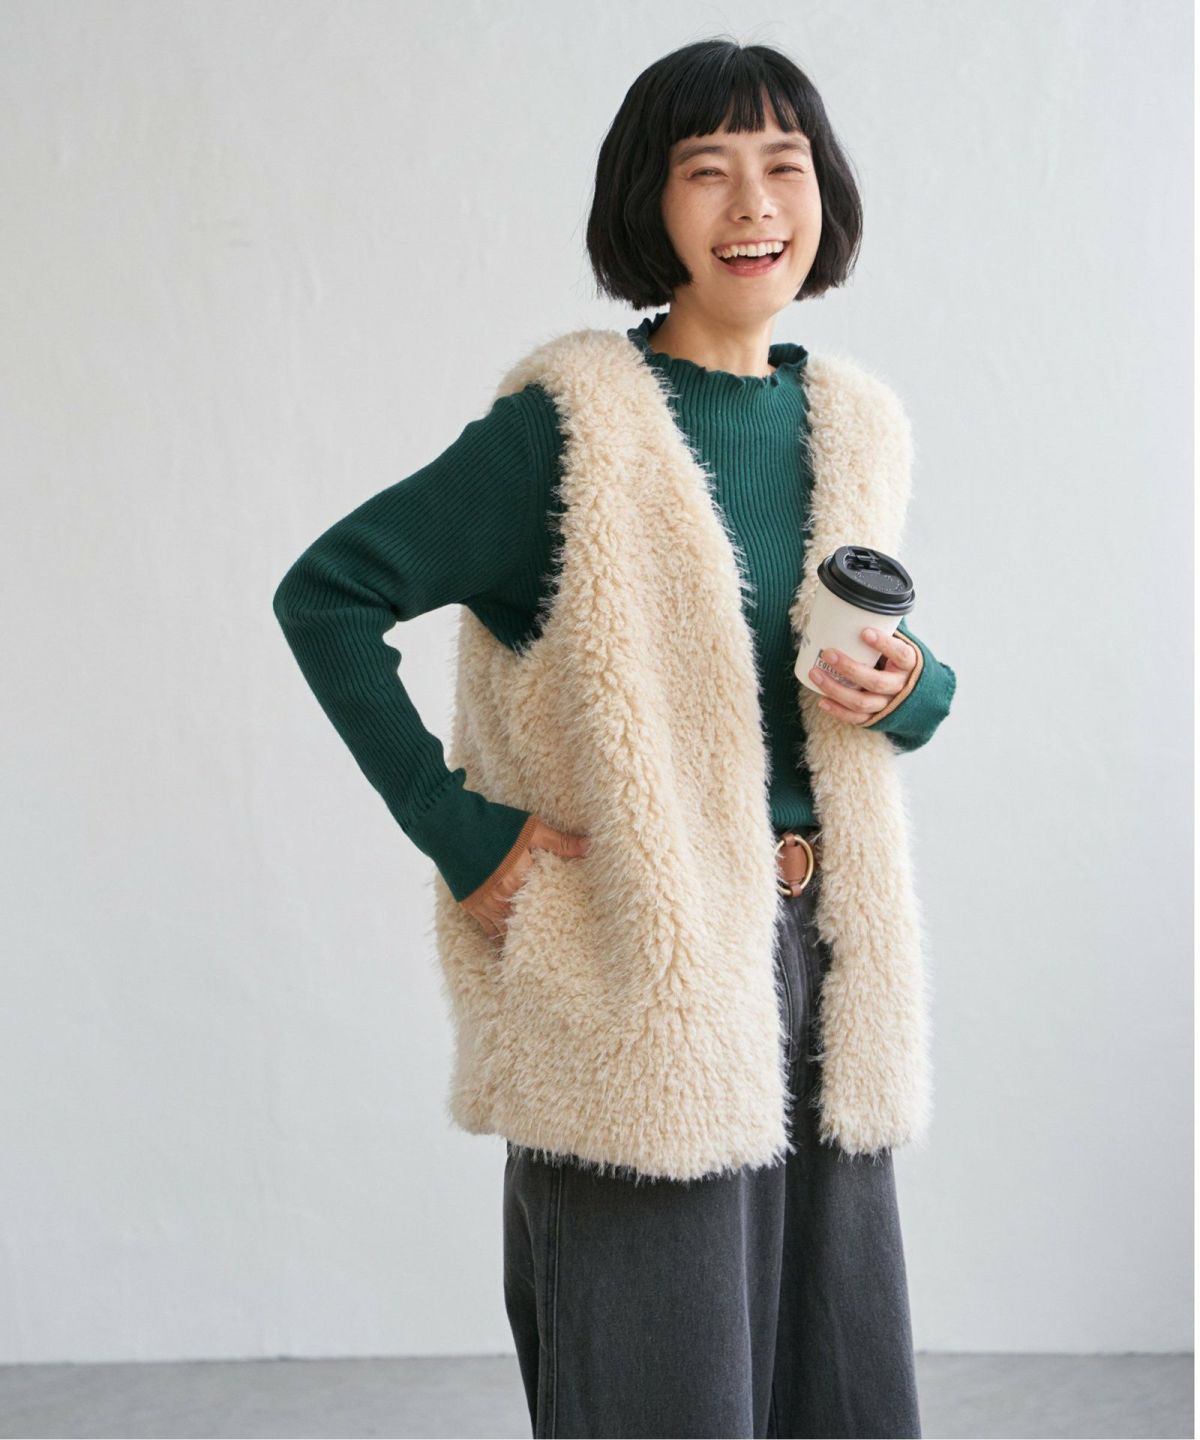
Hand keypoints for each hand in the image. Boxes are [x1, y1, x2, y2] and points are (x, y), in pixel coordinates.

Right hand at [459, 815, 591, 945]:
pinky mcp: (471, 905)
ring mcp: (487, 903)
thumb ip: (559, 842)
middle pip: (525, 923)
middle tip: (553, 952)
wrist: (451, 827)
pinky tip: (503, 947)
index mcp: (523, 879)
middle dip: (537, 934)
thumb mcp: (531, 829)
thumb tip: (589, 846)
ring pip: (505, 931)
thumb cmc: (494, 825)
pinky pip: (487, 930)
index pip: (545, 905)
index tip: (568, 931)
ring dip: (517, 941)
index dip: (556, 917)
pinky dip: (496, 939)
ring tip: (530, 958)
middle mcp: (505, 897)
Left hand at [807, 627, 920, 726]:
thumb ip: (881, 629)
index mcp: (909, 664)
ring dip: (836, 689)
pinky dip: (838, 711)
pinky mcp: (877, 719)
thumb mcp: (897, 644)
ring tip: (815, 673)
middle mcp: (900, 686)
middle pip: (875, 682)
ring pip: (862, 702)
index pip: (900, 654)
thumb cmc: (897, 660)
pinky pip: (857, 719)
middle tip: (828, 653)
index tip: (864, 632)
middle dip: (849, 669)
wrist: (915, 691)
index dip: (884, 644)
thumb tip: (846, 603)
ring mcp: (888, 705)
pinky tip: (822, 701)